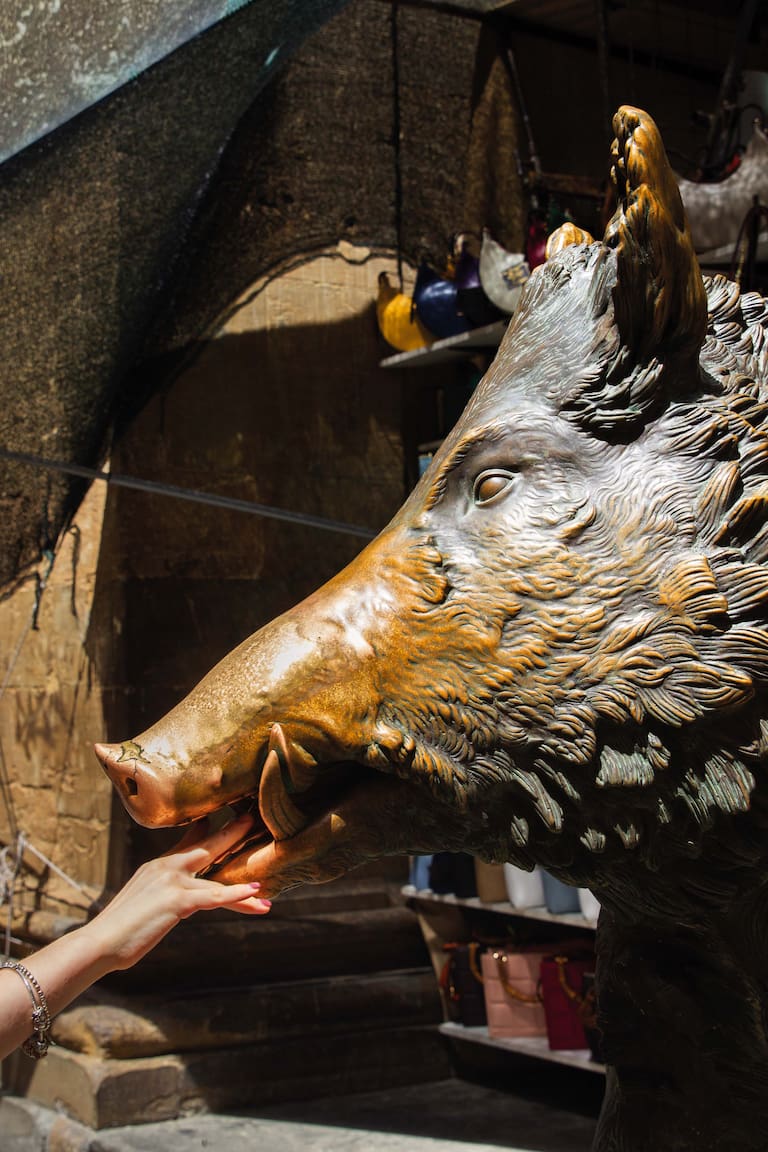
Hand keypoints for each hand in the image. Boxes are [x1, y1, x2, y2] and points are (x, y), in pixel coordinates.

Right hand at [81, 814, 270, 971]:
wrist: (98, 943)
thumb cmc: (118, 929)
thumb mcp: (141, 903)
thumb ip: (159, 895)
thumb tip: (171, 901)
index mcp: (157, 866)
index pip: (186, 841)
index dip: (205, 829)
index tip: (219, 818)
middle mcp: (166, 867)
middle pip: (207, 846)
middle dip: (232, 833)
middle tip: (251, 819)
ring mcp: (172, 881)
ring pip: (216, 878)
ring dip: (244, 882)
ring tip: (265, 882)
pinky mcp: (176, 901)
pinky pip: (213, 897)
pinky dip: (236, 895)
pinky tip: (255, 894)